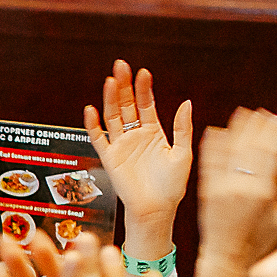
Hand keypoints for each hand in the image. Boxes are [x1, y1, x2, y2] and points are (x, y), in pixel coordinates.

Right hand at [84, 61, 192, 258]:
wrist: (156, 210)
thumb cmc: (171, 187)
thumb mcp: (183, 154)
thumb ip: (182, 128)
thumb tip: (186, 103)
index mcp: (154, 133)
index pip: (146, 104)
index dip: (144, 88)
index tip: (143, 72)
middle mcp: (135, 136)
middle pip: (127, 104)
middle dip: (124, 85)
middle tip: (121, 66)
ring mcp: (121, 146)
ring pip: (112, 116)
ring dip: (110, 99)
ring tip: (109, 80)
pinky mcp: (110, 158)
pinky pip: (98, 139)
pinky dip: (93, 125)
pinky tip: (90, 110)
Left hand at [191, 108, 276, 276]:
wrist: (225, 257)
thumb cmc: (257, 242)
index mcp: (263, 193)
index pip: (272, 155)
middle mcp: (242, 187)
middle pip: (252, 148)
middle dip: (260, 127)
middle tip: (265, 113)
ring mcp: (222, 187)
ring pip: (230, 151)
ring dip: (237, 130)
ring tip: (243, 113)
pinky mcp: (207, 190)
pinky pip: (209, 162)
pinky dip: (212, 145)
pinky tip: (216, 131)